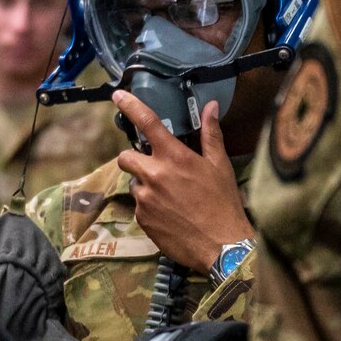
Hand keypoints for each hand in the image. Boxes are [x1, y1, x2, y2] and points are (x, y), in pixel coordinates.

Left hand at [113, 92, 251, 273]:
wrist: (220, 245)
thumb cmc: (223, 203)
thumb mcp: (220, 166)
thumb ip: (211, 135)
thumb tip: (210, 107)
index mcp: (174, 157)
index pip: (147, 122)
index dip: (130, 106)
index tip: (117, 95)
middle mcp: (154, 174)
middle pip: (125, 157)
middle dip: (134, 158)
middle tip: (154, 166)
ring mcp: (145, 198)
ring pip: (134, 183)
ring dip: (146, 185)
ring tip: (171, 196)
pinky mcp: (141, 219)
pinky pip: (139, 206)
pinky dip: (150, 206)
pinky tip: (170, 213)